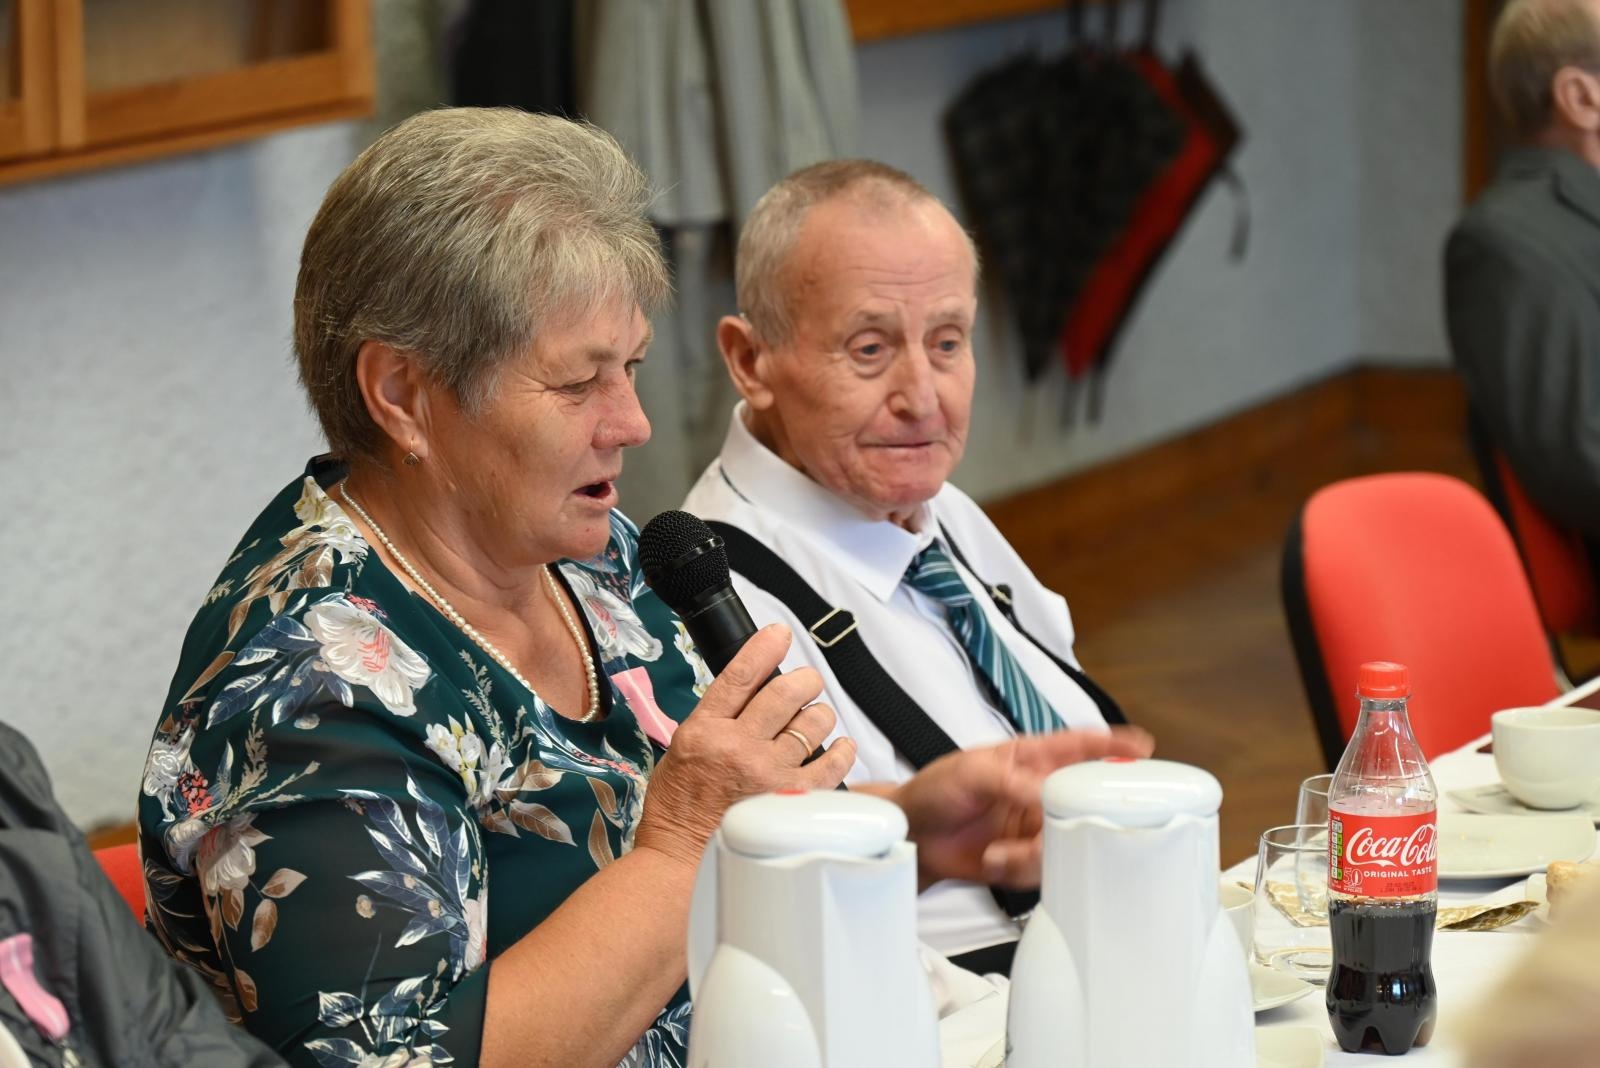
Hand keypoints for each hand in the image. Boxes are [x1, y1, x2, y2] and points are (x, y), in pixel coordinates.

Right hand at [634, 625, 856, 869]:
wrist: (680, 854)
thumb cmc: (679, 803)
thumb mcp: (683, 745)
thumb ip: (716, 717)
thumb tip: (751, 691)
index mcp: (706, 729)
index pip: (741, 675)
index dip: (765, 647)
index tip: (781, 633)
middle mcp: (738, 747)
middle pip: (785, 693)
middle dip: (804, 680)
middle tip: (807, 683)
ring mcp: (766, 773)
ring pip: (812, 724)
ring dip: (818, 715)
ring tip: (814, 719)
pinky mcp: (790, 800)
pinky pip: (831, 764)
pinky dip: (840, 750)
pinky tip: (840, 745)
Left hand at [892, 726, 1153, 890]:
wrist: (913, 836)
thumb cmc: (935, 790)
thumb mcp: (970, 772)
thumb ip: (1010, 779)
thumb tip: (1041, 792)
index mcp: (1030, 758)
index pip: (1078, 745)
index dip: (1112, 744)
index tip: (1142, 746)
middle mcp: (1039, 791)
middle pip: (1083, 800)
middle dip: (1079, 816)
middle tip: (1064, 825)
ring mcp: (1034, 826)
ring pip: (1067, 842)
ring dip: (1035, 852)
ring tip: (1001, 850)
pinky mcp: (1024, 858)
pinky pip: (1044, 870)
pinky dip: (1019, 870)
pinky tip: (993, 860)